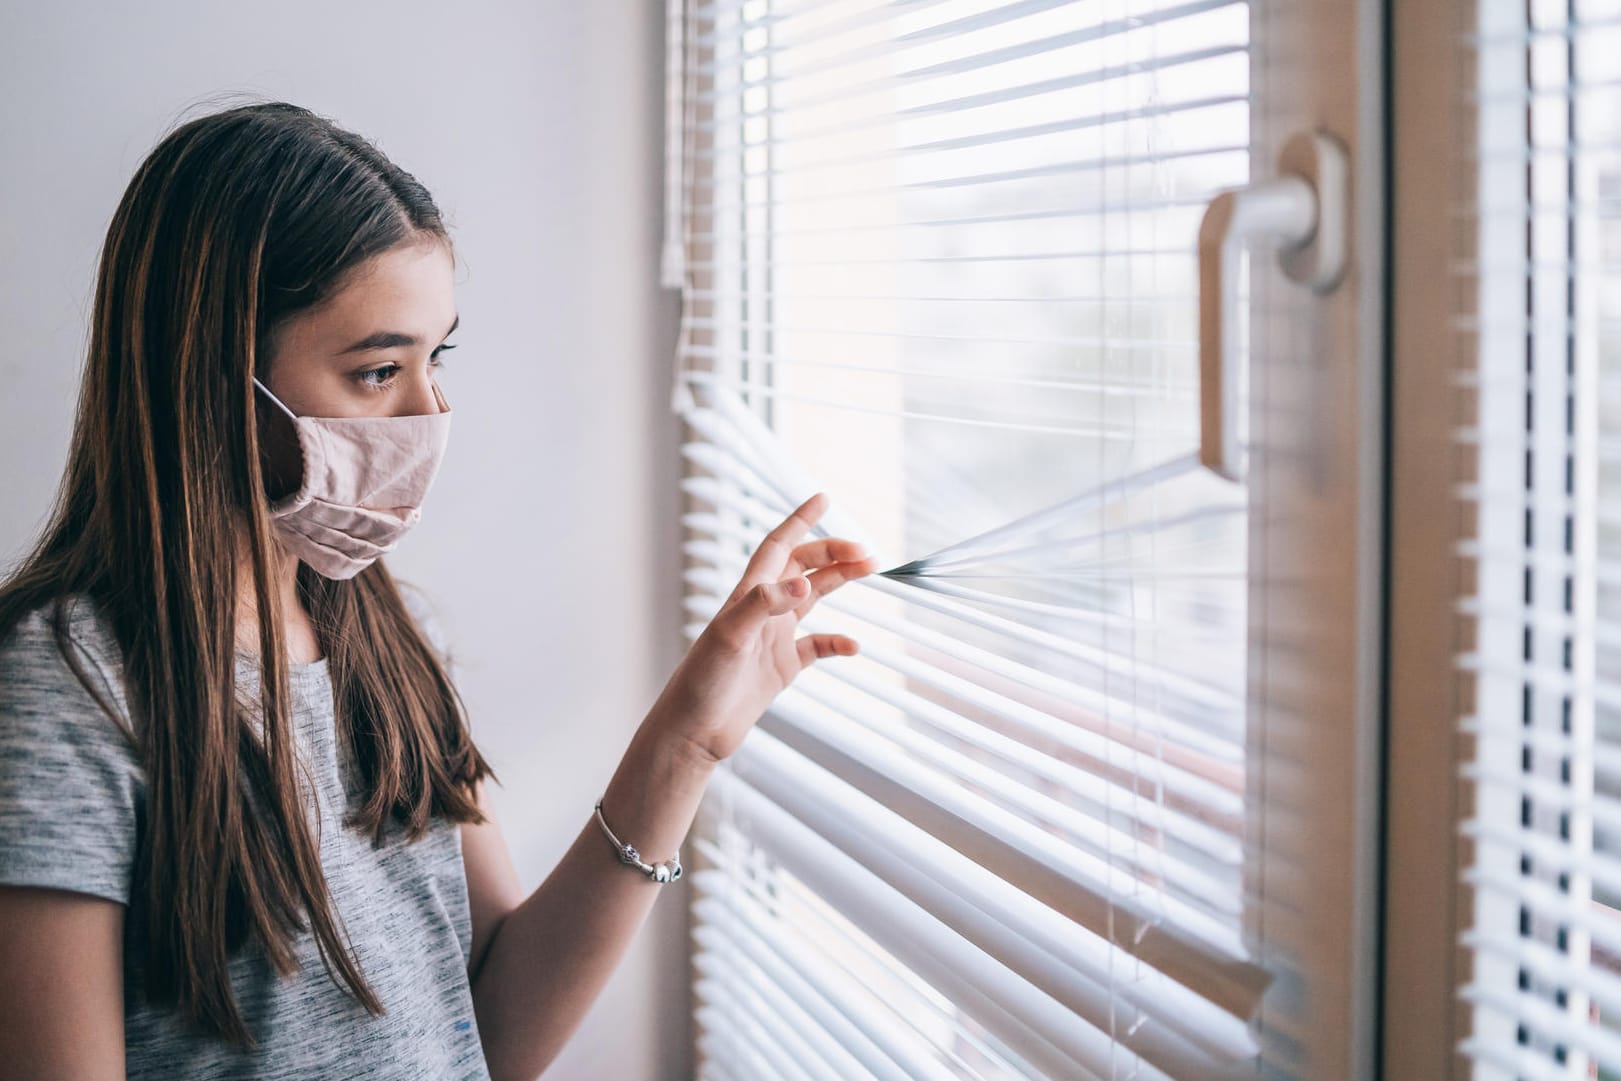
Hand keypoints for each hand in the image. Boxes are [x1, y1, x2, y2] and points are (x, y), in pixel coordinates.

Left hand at [646, 492, 877, 764]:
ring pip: (813, 598)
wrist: (694, 732)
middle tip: (867, 551)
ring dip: (840, 582)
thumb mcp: (731, 637)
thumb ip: (765, 605)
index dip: (800, 520)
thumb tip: (805, 583)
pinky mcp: (781, 667)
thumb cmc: (701, 683)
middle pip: (802, 567)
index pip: (778, 546)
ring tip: (870, 570)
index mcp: (747, 595)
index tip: (823, 498)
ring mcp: (773, 638)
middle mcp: (762, 610)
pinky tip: (853, 646)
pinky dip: (837, 642)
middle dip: (833, 552)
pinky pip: (816, 646)